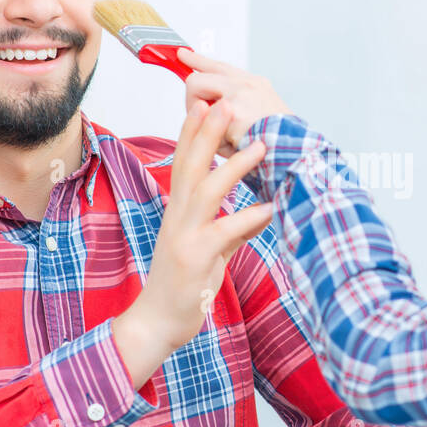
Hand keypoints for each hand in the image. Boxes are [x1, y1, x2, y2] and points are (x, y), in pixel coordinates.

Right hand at [122, 100, 274, 359]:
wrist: (157, 324)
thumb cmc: (182, 286)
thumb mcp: (209, 252)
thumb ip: (231, 231)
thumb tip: (257, 213)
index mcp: (178, 211)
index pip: (184, 162)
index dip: (193, 132)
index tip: (206, 102)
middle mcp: (177, 217)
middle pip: (191, 165)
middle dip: (207, 132)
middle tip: (225, 102)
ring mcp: (183, 236)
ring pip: (207, 190)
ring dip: (234, 166)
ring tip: (260, 145)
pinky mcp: (194, 258)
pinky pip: (224, 232)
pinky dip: (248, 218)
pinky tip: (269, 208)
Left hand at [178, 47, 291, 157]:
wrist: (296, 149)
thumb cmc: (282, 137)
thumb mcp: (264, 112)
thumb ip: (239, 103)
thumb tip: (213, 106)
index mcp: (254, 83)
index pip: (218, 67)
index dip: (197, 60)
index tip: (182, 53)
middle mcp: (245, 84)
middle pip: (196, 81)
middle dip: (191, 103)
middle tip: (204, 121)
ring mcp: (238, 96)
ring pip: (197, 102)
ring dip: (204, 124)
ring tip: (226, 138)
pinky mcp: (232, 112)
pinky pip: (208, 129)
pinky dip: (219, 144)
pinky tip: (236, 147)